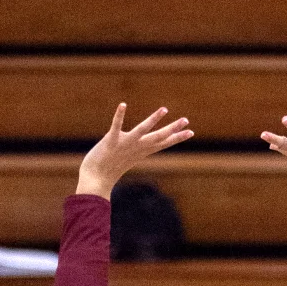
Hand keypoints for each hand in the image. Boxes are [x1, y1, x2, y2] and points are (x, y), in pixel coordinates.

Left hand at [76, 104, 192, 199]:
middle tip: (186, 120)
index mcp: (140, 151)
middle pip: (158, 137)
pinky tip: (123, 104)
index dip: (176, 138)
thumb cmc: (108, 170)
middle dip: (173, 129)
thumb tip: (140, 146)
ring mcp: (124, 144)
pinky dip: (119, 116)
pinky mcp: (110, 142)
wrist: (95, 180)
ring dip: (153, 120)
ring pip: (142, 130)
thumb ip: (134, 150)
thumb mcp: (126, 157)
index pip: (162, 143)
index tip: (191, 132)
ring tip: (164, 109)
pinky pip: (116, 127)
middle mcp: (136, 147)